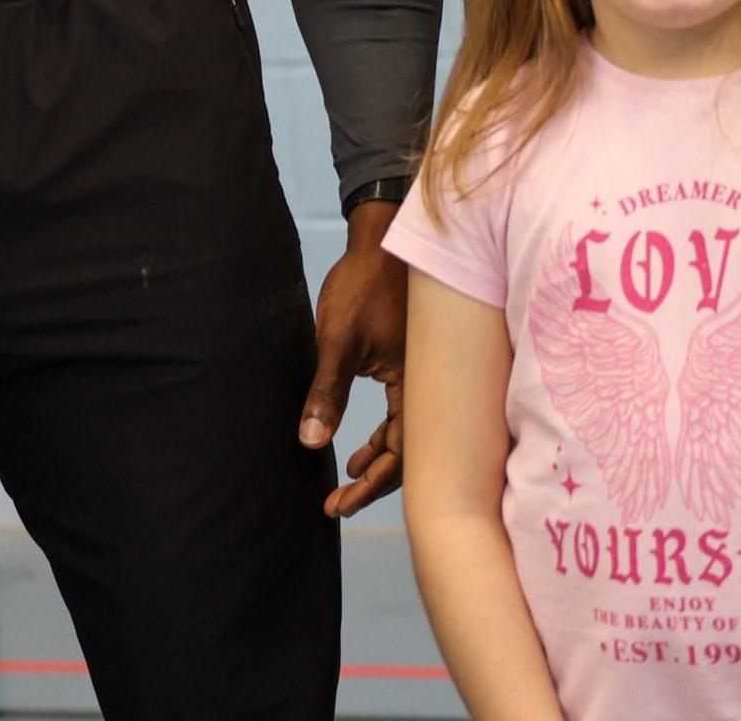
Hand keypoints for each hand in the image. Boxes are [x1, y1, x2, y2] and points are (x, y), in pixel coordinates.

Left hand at [306, 200, 410, 515]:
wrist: (384, 237)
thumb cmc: (364, 283)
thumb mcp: (338, 340)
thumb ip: (326, 391)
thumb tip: (310, 441)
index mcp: (419, 383)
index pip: (401, 453)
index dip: (370, 485)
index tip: (338, 503)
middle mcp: (431, 385)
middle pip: (410, 452)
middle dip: (374, 481)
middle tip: (338, 502)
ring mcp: (425, 375)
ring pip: (407, 435)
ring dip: (379, 459)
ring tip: (348, 478)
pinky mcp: (414, 366)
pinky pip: (405, 415)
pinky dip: (384, 435)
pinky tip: (361, 445)